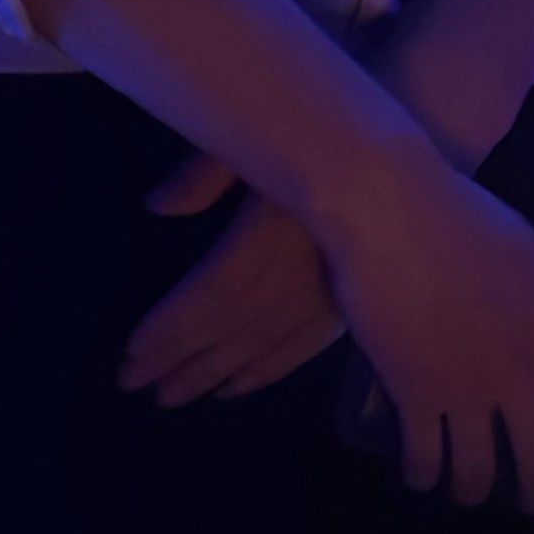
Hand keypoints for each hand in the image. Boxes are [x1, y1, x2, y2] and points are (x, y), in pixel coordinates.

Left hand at [120, 155, 343, 405]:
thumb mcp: (257, 137)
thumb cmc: (321, 136)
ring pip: (261, 345)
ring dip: (214, 374)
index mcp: (273, 232)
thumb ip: (206, 171)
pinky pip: (301, 349)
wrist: (400, 164)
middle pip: (229, 328)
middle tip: (135, 385)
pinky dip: (266, 372)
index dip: (172, 325)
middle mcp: (299, 274)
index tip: (133, 350)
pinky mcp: (349, 307)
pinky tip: (232, 388)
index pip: (212, 293)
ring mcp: (329, 297)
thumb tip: (156, 207)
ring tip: (171, 396)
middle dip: (180, 359)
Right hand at [316, 139, 533, 513]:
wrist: (389, 209)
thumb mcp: (533, 247)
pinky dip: (423, 474)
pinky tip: (420, 476)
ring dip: (473, 491)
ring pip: (477, 472)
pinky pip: (424, 456)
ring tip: (468, 492)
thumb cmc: (464, 218)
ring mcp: (465, 391)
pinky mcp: (413, 394)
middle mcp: (518, 376)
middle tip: (532, 503)